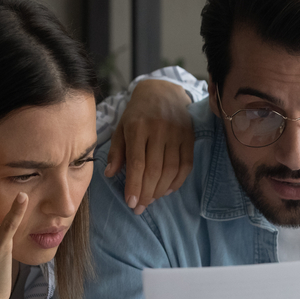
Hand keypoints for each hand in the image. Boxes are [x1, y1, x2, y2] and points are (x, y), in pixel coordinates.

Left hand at [104, 79, 194, 214]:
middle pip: (154, 170)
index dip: (134, 186)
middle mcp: (159, 129)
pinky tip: (167, 190)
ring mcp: (177, 133)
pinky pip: (186, 165)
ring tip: (151, 200)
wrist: (163, 90)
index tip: (131, 203)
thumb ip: (116, 151)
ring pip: (171, 170)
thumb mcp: (121, 127)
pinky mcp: (190, 136)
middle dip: (146, 193)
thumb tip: (110, 174)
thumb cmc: (138, 113)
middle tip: (139, 207)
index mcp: (138, 127)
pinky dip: (177, 182)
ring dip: (160, 190)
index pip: (137, 163)